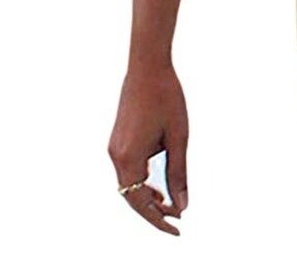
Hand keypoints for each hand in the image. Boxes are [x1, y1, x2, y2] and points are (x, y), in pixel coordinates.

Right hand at [108, 63, 188, 234]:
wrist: (147, 67)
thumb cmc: (167, 98)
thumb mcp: (179, 137)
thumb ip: (179, 172)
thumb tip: (182, 203)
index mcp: (129, 157)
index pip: (140, 202)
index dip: (158, 219)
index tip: (178, 228)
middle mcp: (116, 156)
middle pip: (131, 197)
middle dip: (153, 211)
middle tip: (177, 218)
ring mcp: (114, 149)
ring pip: (128, 185)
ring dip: (148, 197)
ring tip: (171, 204)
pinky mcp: (117, 141)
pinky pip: (128, 170)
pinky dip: (143, 181)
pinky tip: (159, 184)